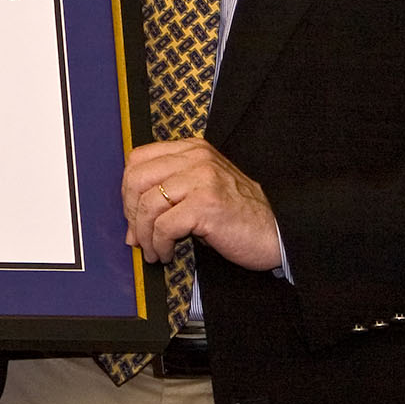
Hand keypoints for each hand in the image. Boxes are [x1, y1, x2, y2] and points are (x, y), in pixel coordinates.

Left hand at [122, 137, 281, 271]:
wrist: (277, 232)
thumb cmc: (238, 215)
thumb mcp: (202, 190)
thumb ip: (169, 193)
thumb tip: (132, 224)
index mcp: (192, 150)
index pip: (139, 159)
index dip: (127, 189)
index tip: (132, 214)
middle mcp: (196, 158)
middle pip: (137, 178)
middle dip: (130, 212)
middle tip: (137, 235)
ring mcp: (202, 179)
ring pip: (148, 204)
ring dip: (144, 234)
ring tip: (153, 251)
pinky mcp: (206, 204)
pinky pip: (164, 225)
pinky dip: (159, 244)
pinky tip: (166, 253)